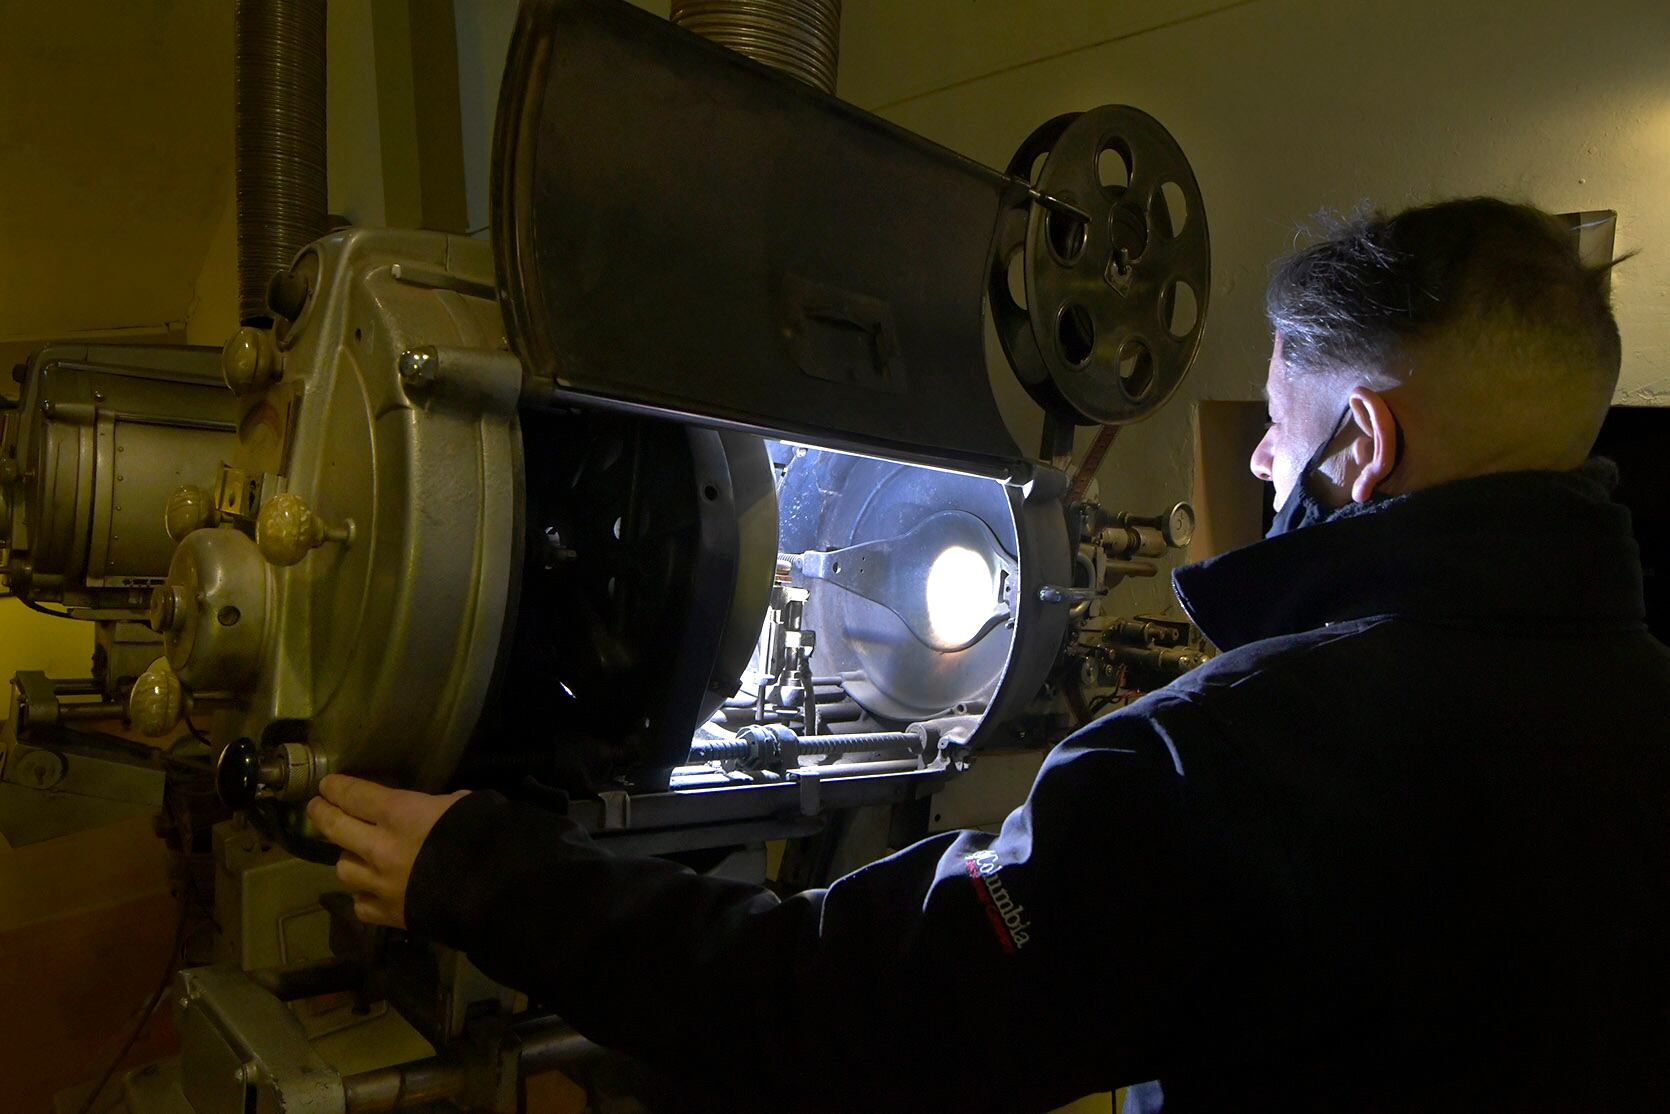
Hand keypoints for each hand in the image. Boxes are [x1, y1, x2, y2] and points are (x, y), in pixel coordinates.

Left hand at [305, 773, 469, 928]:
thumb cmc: (483, 837)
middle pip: (335, 827)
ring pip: (343, 868)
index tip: (326, 785)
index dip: (336, 787)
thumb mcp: (461, 804)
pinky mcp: (387, 914)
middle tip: (316, 807)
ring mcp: (379, 884)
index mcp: (399, 813)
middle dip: (322, 814)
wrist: (493, 892)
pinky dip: (363, 896)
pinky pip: (360, 904)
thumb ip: (435, 805)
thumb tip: (430, 809)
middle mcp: (379, 847)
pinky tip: (372, 892)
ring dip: (348, 858)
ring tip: (355, 854)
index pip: (353, 794)